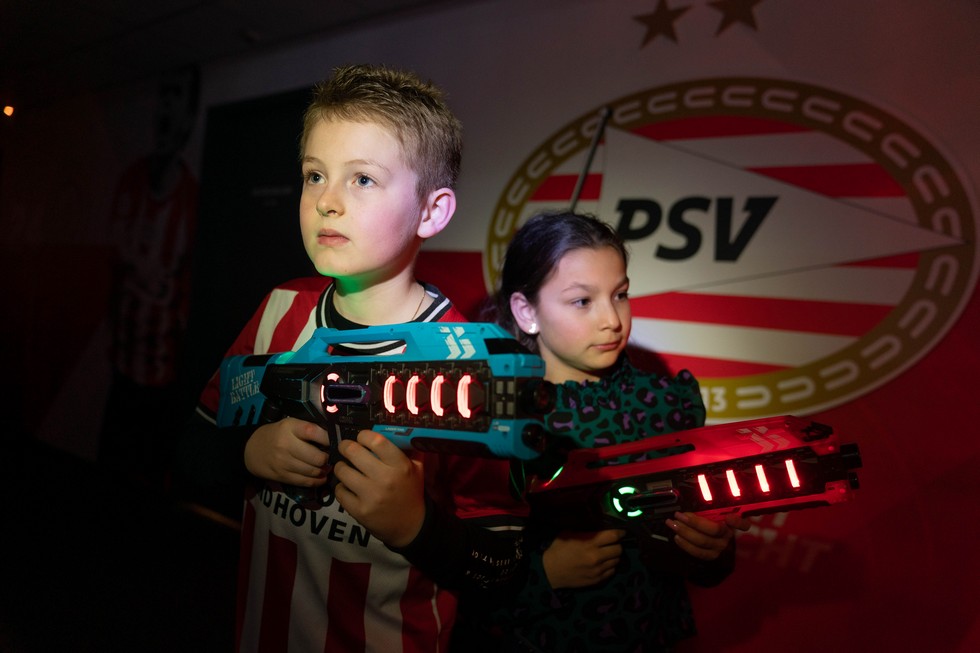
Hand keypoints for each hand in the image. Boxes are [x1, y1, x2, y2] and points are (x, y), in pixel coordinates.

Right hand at [243, 417, 331, 485]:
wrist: (251, 450)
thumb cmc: (277, 434)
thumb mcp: (290, 425)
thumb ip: (308, 429)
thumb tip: (333, 437)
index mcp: (289, 428)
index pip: (313, 432)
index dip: (328, 438)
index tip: (334, 441)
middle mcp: (286, 445)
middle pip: (316, 457)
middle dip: (328, 458)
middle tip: (331, 457)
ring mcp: (283, 463)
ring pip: (312, 471)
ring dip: (324, 470)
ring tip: (327, 467)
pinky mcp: (282, 476)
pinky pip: (304, 481)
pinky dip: (317, 481)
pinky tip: (322, 477)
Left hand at [332, 430, 425, 547]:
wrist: (410, 527)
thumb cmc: (411, 493)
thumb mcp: (417, 469)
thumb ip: (408, 449)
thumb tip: (395, 429)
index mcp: (400, 466)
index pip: (376, 441)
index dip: (363, 435)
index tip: (361, 437)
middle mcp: (385, 479)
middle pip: (353, 452)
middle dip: (345, 447)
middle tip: (346, 448)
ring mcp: (370, 496)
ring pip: (342, 470)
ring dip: (341, 467)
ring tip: (345, 468)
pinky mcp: (359, 511)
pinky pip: (339, 491)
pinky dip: (341, 487)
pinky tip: (347, 487)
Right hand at [542, 529, 626, 588]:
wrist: (550, 572)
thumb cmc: (558, 549)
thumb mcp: (569, 534)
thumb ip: (585, 531)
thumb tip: (599, 527)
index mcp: (590, 543)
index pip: (613, 536)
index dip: (620, 533)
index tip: (621, 532)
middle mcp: (597, 556)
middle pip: (619, 549)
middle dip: (617, 544)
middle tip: (612, 544)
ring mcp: (598, 570)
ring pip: (617, 560)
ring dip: (613, 556)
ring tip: (607, 554)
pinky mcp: (597, 580)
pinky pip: (612, 571)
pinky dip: (610, 566)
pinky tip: (603, 564)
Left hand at [666, 512, 750, 560]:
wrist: (716, 544)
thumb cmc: (712, 523)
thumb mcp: (714, 513)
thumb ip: (710, 509)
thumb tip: (695, 499)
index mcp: (731, 523)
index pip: (742, 523)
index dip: (737, 522)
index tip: (729, 518)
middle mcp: (728, 536)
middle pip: (713, 530)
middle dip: (693, 522)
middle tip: (678, 515)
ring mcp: (720, 548)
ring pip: (703, 541)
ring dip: (685, 532)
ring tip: (673, 524)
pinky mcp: (712, 556)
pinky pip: (698, 552)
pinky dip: (685, 544)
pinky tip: (677, 537)